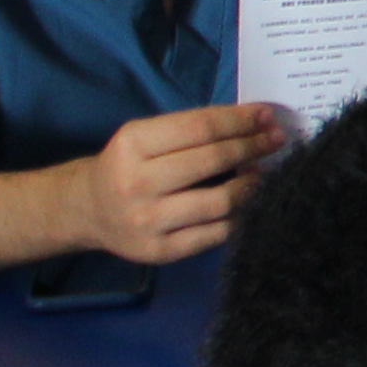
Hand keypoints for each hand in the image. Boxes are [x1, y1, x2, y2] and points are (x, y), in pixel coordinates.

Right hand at [80, 104, 283, 264]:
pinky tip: (247, 202)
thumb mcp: (145, 137)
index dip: (239, 121)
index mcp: (132, 145)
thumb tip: (255, 123)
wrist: (90, 211)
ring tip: (262, 173)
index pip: (199, 128)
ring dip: (252, 184)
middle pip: (212, 161)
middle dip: (251, 147)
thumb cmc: (129, 166)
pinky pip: (215, 233)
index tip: (267, 115)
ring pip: (219, 201)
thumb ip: (192, 130)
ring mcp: (148, 221)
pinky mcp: (160, 251)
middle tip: (276, 139)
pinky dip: (239, 215)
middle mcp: (137, 183)